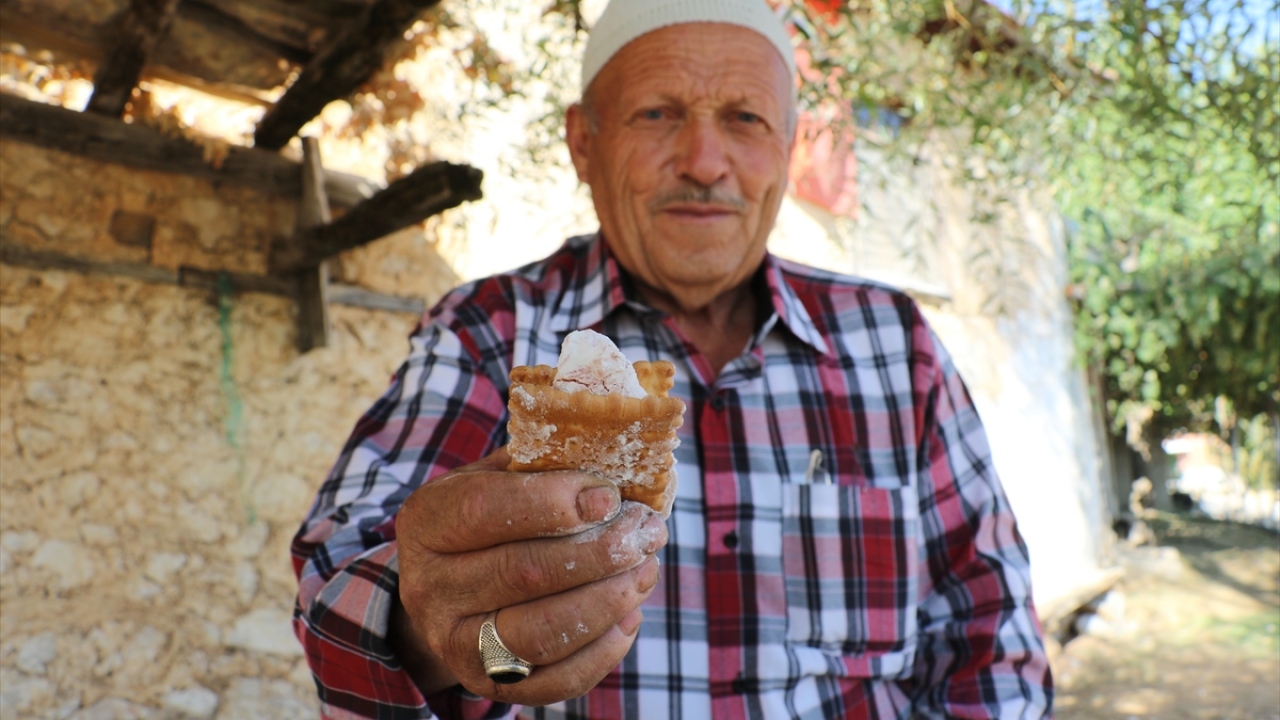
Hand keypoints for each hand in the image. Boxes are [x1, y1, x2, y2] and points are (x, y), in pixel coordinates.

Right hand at [393, 446, 667, 705]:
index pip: (484, 510)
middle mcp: (431, 588)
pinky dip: (605, 648)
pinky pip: (557, 678)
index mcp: (428, 522)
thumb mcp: (496, 478)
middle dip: (599, 552)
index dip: (551, 502)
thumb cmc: (489, 522)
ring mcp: (457, 644)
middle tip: (647, 532)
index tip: (608, 494)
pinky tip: (628, 614)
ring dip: (609, 599)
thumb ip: (541, 463)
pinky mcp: (490, 684)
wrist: (448, 594)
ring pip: (542, 631)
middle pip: (523, 573)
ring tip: (645, 569)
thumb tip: (614, 447)